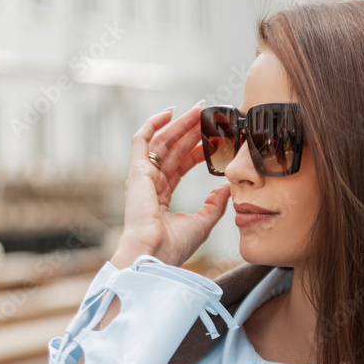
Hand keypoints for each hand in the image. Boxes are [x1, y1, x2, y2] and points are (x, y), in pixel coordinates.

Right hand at [110, 102, 230, 268]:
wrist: (154, 253)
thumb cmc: (173, 246)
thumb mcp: (202, 223)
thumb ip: (214, 204)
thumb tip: (227, 188)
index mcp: (161, 197)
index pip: (181, 166)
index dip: (197, 151)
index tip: (214, 139)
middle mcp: (150, 184)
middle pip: (173, 150)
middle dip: (190, 131)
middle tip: (208, 115)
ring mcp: (142, 177)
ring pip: (162, 141)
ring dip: (180, 124)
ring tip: (198, 110)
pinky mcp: (136, 171)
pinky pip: (142, 140)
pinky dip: (153, 123)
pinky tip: (171, 111)